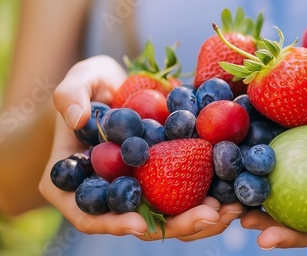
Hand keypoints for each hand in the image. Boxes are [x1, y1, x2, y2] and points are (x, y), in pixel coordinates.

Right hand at [39, 55, 243, 239]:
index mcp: (73, 186)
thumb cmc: (88, 85)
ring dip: (201, 218)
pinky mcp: (166, 184)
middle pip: (139, 224)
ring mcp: (140, 194)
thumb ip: (69, 95)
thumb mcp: (78, 81)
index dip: (114, 223)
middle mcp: (108, 198)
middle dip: (176, 225)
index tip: (141, 224)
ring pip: (169, 217)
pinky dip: (212, 198)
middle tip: (208, 216)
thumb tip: (77, 118)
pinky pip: (188, 198)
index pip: (89, 215)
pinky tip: (237, 193)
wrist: (117, 88)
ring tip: (232, 209)